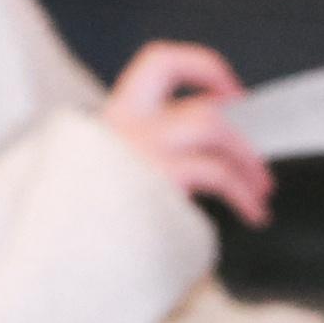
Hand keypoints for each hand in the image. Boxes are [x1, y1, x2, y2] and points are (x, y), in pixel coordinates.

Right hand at [102, 42, 272, 227]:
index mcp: (112, 118)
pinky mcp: (157, 178)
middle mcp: (123, 126)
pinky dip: (244, 193)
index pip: (160, 62)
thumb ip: (157, 152)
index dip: (204, 68)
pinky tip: (253, 212)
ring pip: (213, 128)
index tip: (232, 93)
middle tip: (258, 159)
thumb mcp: (116, 176)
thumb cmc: (95, 226)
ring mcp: (139, 149)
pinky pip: (217, 173)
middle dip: (243, 133)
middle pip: (201, 106)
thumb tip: (220, 146)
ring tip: (261, 190)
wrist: (62, 260)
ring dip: (248, 161)